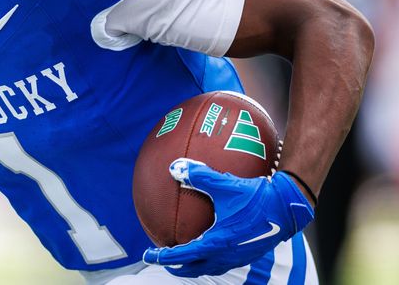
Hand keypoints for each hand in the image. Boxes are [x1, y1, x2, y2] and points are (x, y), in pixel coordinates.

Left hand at [142, 159, 313, 276]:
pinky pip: (224, 261)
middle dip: (176, 267)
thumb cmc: (256, 196)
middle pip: (194, 269)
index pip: (182, 255)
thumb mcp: (224, 184)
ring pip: (210, 267)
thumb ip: (198, 175)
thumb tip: (175, 167)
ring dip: (194, 265)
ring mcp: (239, 256)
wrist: (287, 207)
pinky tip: (212, 243)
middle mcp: (226, 255)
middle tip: (162, 260)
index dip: (163, 256)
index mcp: (216, 243)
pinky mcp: (249, 252)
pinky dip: (210, 258)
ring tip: (184, 258)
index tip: (148, 255)